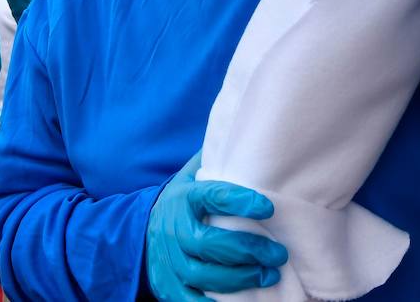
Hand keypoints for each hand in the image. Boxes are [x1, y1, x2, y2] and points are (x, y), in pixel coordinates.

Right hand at [147, 153, 287, 300]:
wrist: (142, 229)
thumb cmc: (184, 202)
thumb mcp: (193, 175)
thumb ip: (217, 162)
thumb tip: (249, 134)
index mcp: (184, 197)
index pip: (212, 196)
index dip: (240, 202)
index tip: (268, 207)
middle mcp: (173, 228)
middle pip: (208, 243)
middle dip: (247, 250)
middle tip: (277, 254)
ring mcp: (168, 258)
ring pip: (202, 274)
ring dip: (239, 278)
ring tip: (268, 275)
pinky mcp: (165, 284)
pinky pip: (188, 299)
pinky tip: (241, 300)